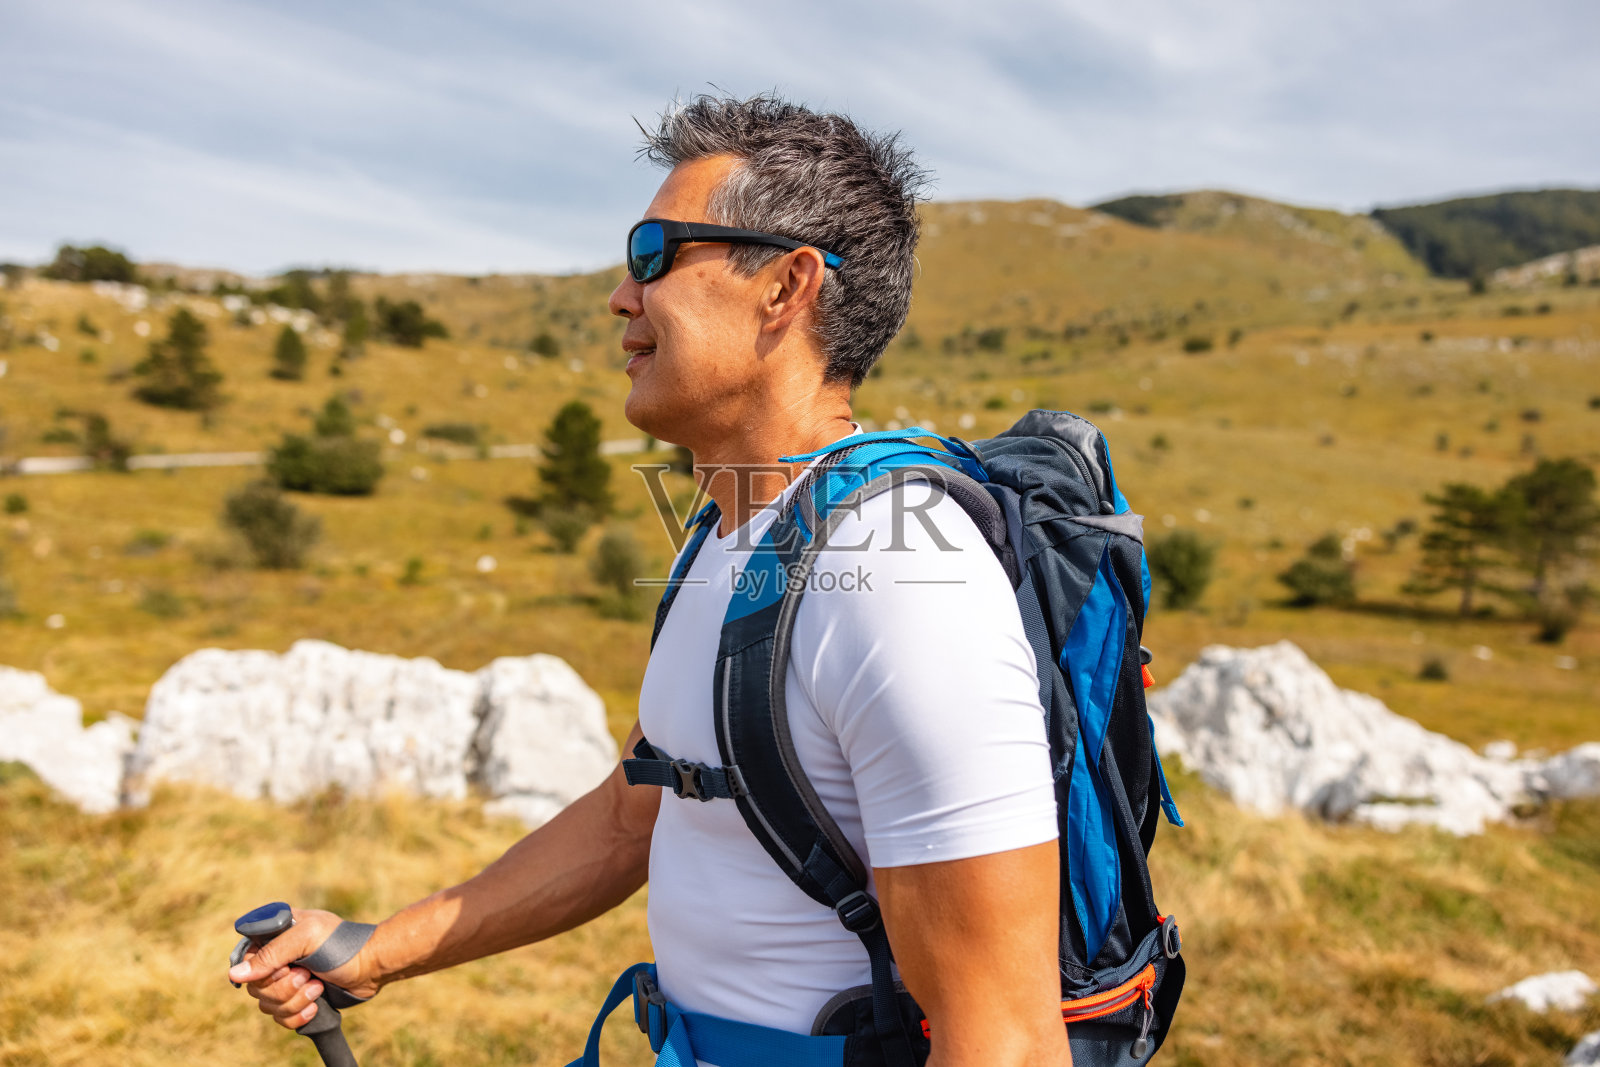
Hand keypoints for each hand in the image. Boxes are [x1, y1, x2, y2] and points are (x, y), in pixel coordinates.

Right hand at [227, 907, 379, 1029]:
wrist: (372, 966)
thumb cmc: (342, 944)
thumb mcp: (306, 939)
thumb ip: (270, 954)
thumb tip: (235, 975)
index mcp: (276, 935)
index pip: (246, 959)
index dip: (260, 970)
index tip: (285, 967)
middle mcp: (278, 957)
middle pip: (255, 987)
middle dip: (284, 988)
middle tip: (307, 976)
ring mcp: (287, 979)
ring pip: (268, 1005)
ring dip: (295, 1001)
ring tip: (318, 986)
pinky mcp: (298, 999)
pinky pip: (281, 1018)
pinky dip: (298, 1015)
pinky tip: (316, 1006)